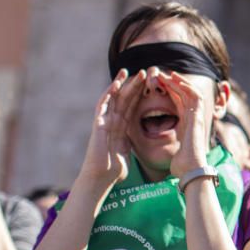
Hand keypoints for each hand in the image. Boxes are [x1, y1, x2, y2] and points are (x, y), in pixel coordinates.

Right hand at [79, 69, 145, 187]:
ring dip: (121, 85)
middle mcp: (113, 122)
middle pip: (125, 100)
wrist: (102, 177)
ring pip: (114, 99)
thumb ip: (130, 144)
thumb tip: (136, 144)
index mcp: (122, 128)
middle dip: (134, 86)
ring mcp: (105, 122)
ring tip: (130, 71)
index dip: (140, 96)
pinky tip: (115, 84)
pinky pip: (103, 107)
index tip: (150, 85)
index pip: (132, 107)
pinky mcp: (98, 125)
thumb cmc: (114, 170)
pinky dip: (109, 95)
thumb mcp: (127, 154)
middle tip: (144, 71)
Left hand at [161, 71, 212, 177]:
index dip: (171, 91)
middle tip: (160, 74)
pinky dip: (186, 86)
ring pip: (191, 92)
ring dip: (180, 81)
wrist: (190, 171)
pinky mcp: (197, 118)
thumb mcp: (173, 149)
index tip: (159, 84)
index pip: (180, 102)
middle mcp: (194, 120)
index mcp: (188, 125)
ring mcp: (197, 118)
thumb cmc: (181, 165)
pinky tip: (174, 79)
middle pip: (186, 95)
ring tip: (167, 73)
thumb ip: (170, 142)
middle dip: (174, 83)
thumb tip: (161, 146)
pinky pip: (194, 96)